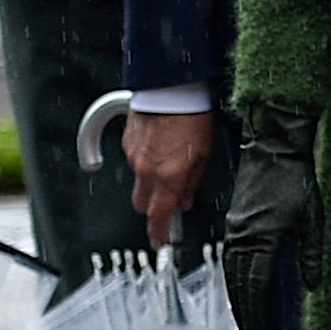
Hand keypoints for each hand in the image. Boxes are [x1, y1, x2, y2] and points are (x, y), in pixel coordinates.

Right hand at [125, 110, 216, 241]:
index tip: (161, 241)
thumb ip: (191, 182)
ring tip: (172, 164)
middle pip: (141, 203)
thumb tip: (184, 200)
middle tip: (170, 201)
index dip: (159, 232)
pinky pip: (134, 161)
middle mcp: (145, 169)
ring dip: (152, 182)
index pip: (158, 215)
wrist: (172, 88)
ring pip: (138, 181)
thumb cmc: (193, 116)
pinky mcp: (126, 142)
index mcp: (167, 176)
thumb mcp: (204, 155)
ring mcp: (133, 155)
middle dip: (154, 207)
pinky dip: (146, 162)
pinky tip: (162, 148)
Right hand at [218, 104, 319, 329]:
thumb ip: (312, 254)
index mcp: (263, 238)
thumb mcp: (313, 219)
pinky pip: (230, 256)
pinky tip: (238, 286)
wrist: (273, 149)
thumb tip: (313, 285)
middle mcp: (243, 236)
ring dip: (236, 296)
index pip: (256, 285)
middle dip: (245, 311)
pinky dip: (233, 275)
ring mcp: (236, 228)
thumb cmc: (295, 179)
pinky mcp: (235, 220)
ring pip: (231, 271)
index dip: (257, 311)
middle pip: (239, 283)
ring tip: (244, 318)